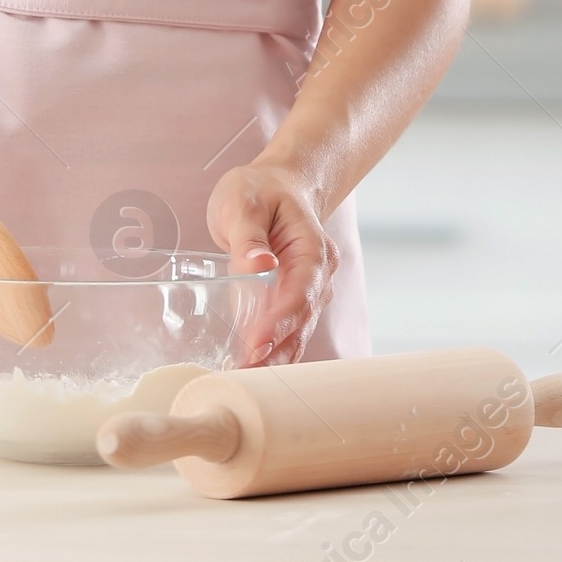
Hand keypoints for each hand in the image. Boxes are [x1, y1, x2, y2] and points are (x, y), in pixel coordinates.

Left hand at [206, 162, 338, 365]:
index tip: (256, 344)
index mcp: (313, 248)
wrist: (278, 185)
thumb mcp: (244, 201)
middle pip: (301, 320)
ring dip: (274, 356)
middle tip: (245, 370)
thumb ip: (248, 234)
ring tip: (244, 376)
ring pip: (297, 331)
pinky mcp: (293, 299)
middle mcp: (318, 275)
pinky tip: (250, 365)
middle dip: (276, 348)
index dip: (280, 321)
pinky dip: (272, 348)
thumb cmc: (261, 189)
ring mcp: (309, 290)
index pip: (300, 291)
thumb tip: (259, 264)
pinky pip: (287, 329)